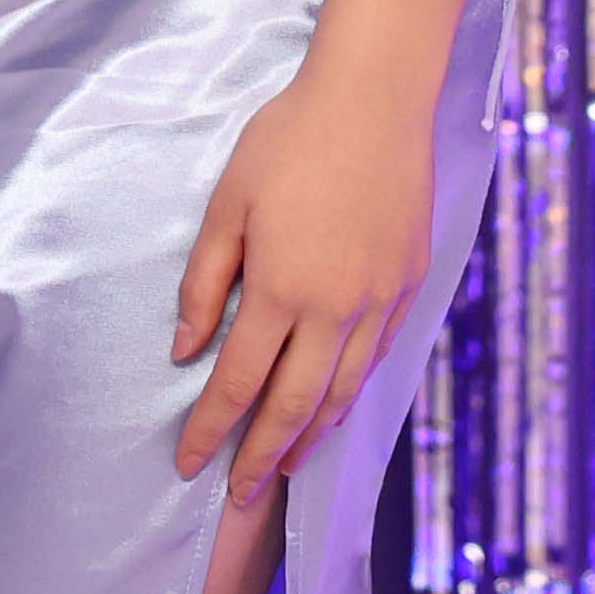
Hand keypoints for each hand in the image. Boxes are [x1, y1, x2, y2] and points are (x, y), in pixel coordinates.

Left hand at [170, 51, 436, 507]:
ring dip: (311, 435)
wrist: (374, 99)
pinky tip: (334, 404)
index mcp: (282, 289)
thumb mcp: (228, 203)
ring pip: (343, 392)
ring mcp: (379, 300)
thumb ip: (205, 281)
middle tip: (240, 494)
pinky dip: (351, 393)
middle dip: (262, 457)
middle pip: (294, 406)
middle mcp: (336, 308)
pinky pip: (376, 358)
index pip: (238, 382)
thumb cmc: (289, 140)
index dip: (210, 429)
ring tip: (285, 465)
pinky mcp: (408, 284)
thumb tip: (186, 348)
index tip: (188, 460)